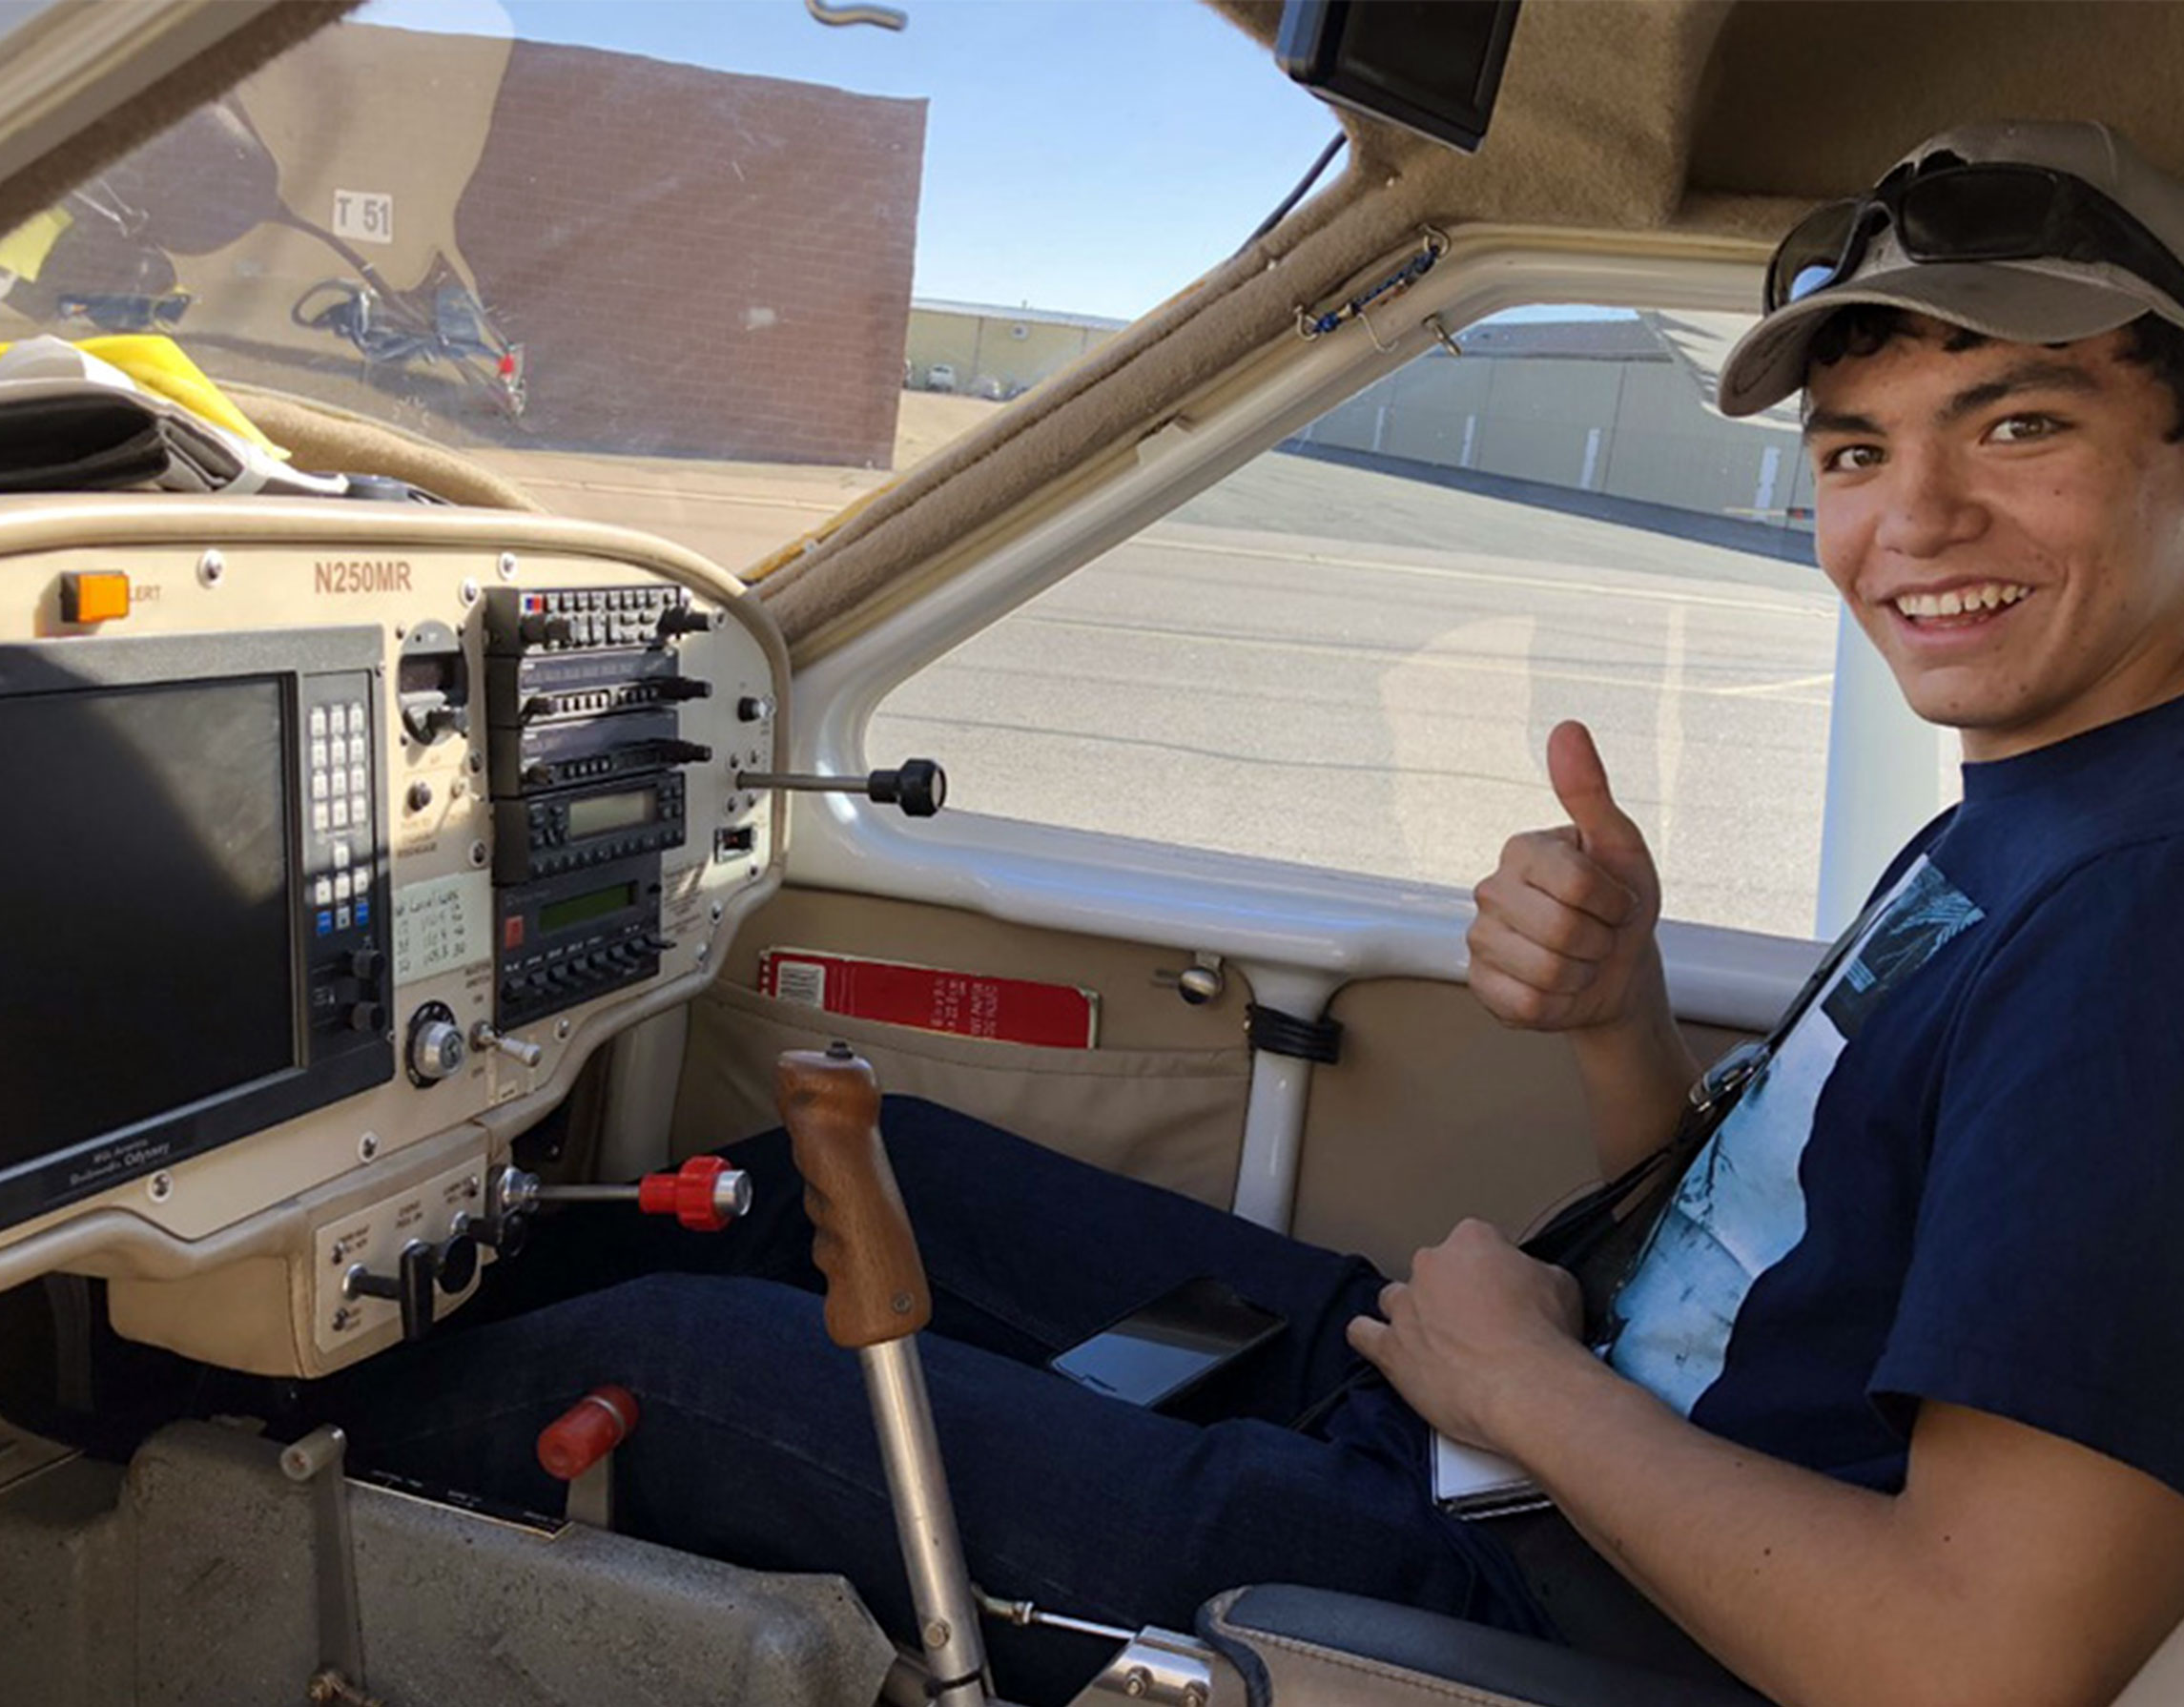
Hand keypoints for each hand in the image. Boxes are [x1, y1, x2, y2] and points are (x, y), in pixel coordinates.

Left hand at [1346, 1220, 1587, 1451]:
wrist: (1527, 1389)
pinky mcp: (1391, 1348)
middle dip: (1451, 1292)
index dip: (1491, 1270)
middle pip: (1434, 1270)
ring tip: (1435, 1339)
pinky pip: (1363, 1334)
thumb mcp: (1561, 1285)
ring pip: (1395, 1298)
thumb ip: (1533, 1273)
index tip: (1502, 1291)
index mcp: (1472, 1240)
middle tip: (1478, 1323)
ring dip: (1412, 1314)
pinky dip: (1370, 1338)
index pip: (1476, 1243)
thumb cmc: (1545, 1339)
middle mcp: (1431, 1266)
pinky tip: (1381, 1344)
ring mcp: (1406, 1307)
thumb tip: (1529, 1280)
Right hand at [1467, 720, 1662, 1033]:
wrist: (1615, 971)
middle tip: (1598, 935)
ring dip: (1581, 975)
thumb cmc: (1618, 905)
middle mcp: (1490, 890)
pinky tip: (1556, 986)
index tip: (1616, 902)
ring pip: (1546, 972)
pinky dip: (1556, 1003)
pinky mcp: (1480, 985)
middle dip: (1600, 942)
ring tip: (1580, 960)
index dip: (1615, 903)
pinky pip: (1526, 1003)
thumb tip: (1566, 729)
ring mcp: (1480, 939)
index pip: (1579, 883)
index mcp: (1522, 850)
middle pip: (1564, 930)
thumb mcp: (1620, 847)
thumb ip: (1590, 791)